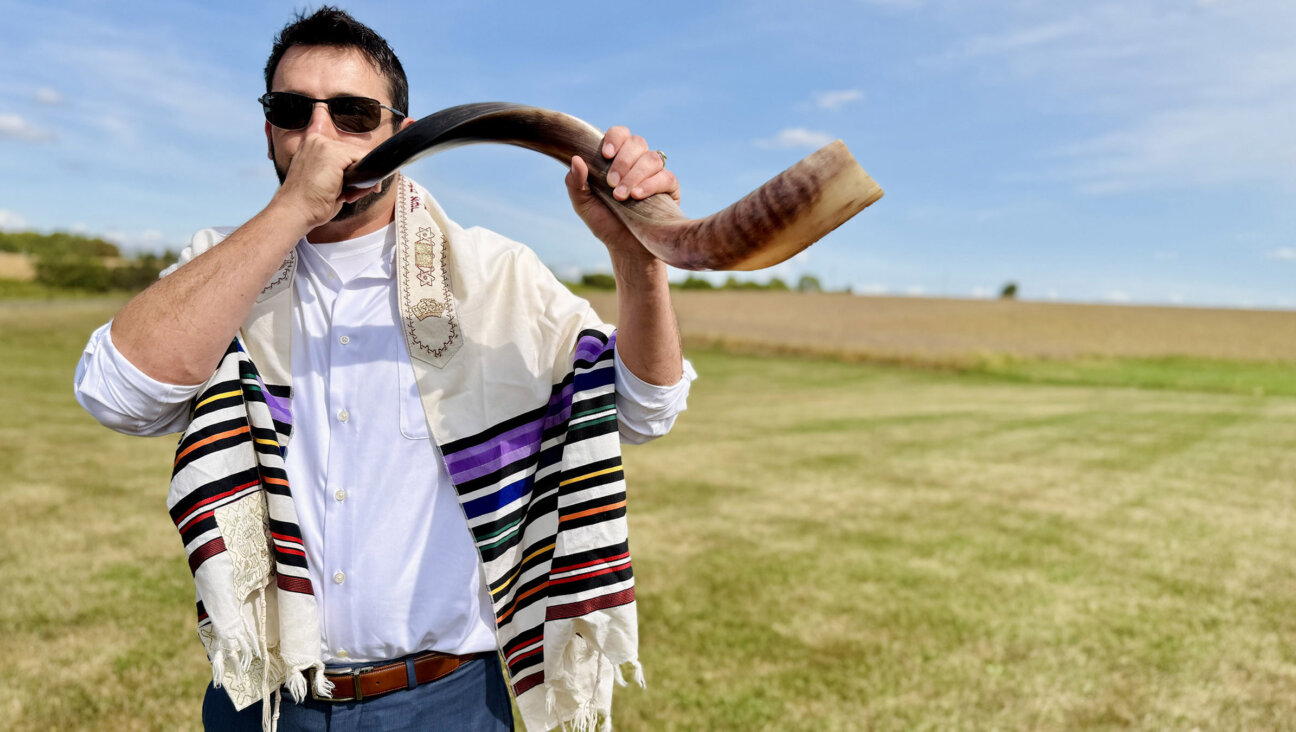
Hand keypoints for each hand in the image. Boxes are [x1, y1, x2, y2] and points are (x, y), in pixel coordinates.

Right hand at [269, 135, 378, 231]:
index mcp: (312, 145)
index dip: (352, 171)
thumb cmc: (308, 203)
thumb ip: (340, 173)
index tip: (351, 190)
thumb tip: (367, 175)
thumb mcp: (323, 181)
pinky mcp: (334, 155)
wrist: (294, 212)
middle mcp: (317, 140)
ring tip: (347, 197)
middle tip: (349, 196)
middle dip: (358, 176)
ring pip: (360, 157)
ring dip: (362, 180)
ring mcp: (325, 145)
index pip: (344, 152)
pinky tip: (351, 194)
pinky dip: (366, 179)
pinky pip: (363, 160)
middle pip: (353, 153)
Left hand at [565, 126, 679, 260]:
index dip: (614, 138)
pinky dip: (651, 184)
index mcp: (617, 159)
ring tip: (622, 196)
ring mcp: (655, 174)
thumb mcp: (584, 205)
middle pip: (637, 142)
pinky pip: (666, 177)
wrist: (626, 248)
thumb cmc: (605, 223)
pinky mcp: (670, 188)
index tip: (605, 155)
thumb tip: (576, 159)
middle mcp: (638, 162)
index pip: (620, 135)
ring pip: (652, 158)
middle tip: (611, 183)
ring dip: (635, 174)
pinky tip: (637, 196)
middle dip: (623, 161)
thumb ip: (575, 183)